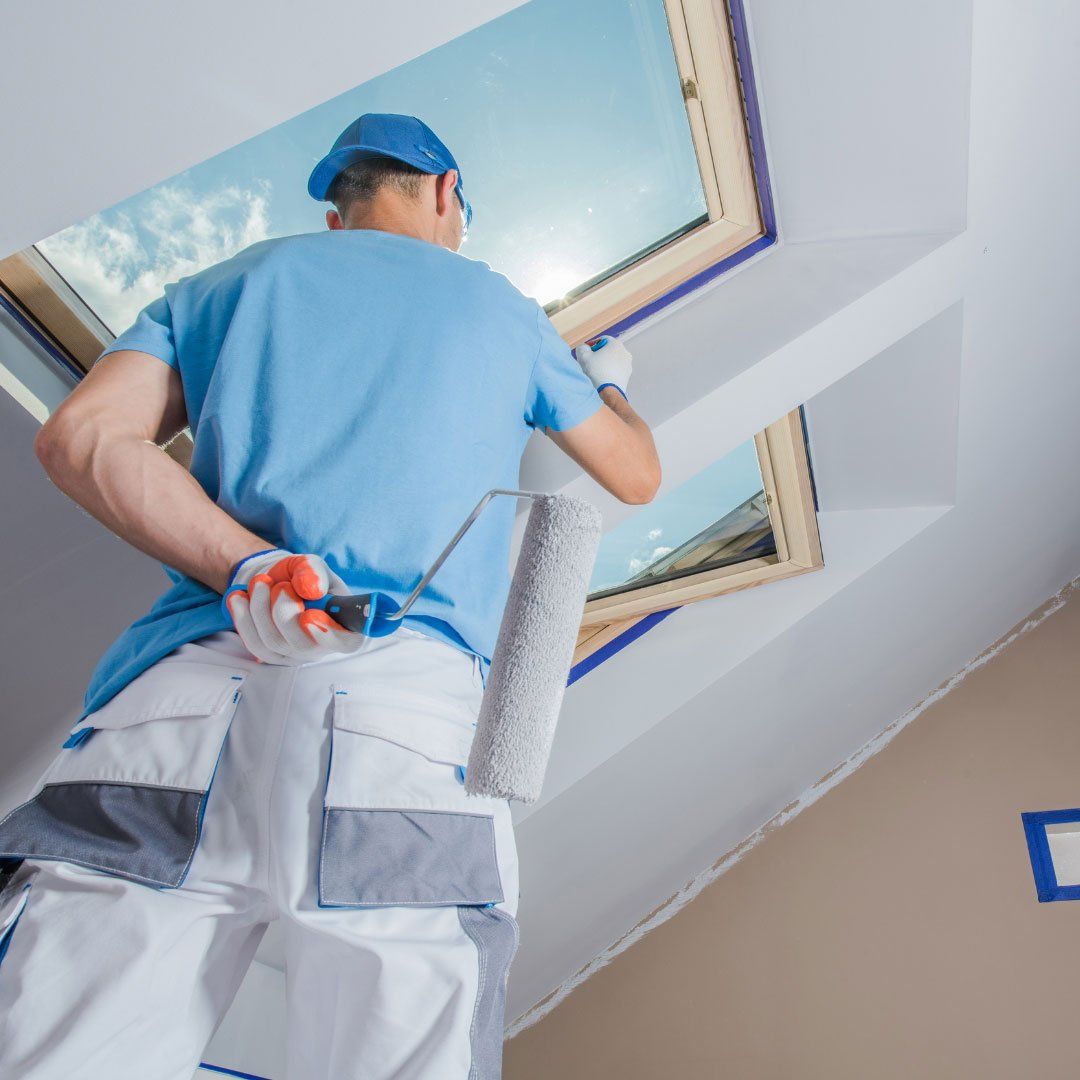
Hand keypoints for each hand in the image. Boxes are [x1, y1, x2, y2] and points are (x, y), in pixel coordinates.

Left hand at [221, 549, 365, 663]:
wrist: (277, 581)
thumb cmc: (303, 577)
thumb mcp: (312, 566)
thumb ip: (314, 573)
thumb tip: (311, 589)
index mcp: (344, 626)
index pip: (346, 641)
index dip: (330, 634)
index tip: (309, 616)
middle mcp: (322, 647)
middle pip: (303, 644)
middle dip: (284, 612)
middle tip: (279, 586)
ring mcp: (295, 654)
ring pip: (274, 642)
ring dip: (260, 609)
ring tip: (259, 582)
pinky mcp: (270, 655)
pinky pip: (254, 643)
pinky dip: (243, 618)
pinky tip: (238, 597)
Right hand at [573, 335, 632, 396]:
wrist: (609, 391)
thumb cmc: (597, 372)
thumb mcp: (584, 356)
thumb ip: (582, 348)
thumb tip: (584, 348)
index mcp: (616, 344)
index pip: (602, 340)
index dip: (592, 345)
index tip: (587, 352)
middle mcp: (625, 351)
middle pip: (608, 350)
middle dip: (600, 354)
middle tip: (591, 362)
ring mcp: (628, 363)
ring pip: (613, 360)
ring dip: (605, 362)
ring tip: (597, 371)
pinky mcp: (628, 374)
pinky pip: (617, 369)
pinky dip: (611, 370)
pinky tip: (604, 376)